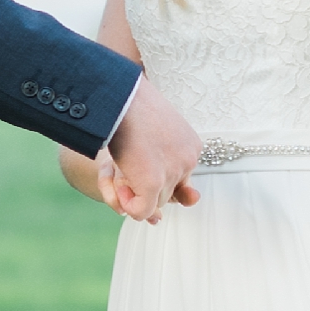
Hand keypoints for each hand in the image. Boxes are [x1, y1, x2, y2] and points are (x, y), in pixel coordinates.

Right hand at [99, 78, 201, 222]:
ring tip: (120, 168)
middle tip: (127, 166)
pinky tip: (119, 187)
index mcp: (192, 147)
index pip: (181, 181)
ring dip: (133, 192)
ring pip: (154, 202)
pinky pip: (141, 211)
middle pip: (168, 193)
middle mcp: (188, 160)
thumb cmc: (130, 107)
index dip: (162, 182)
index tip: (146, 173)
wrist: (117, 96)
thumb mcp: (152, 136)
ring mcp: (173, 172)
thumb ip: (161, 166)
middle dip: (146, 187)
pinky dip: (129, 205)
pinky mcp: (153, 182)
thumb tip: (166, 213)